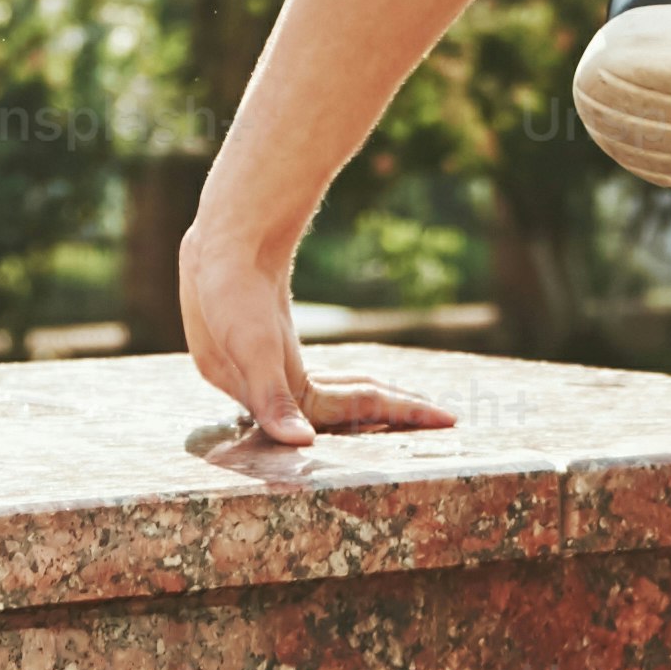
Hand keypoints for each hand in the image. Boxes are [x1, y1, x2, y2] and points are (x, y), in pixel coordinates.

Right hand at [179, 221, 459, 451]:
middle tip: (443, 416)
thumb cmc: (234, 287)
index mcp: (252, 391)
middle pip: (335, 408)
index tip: (433, 418)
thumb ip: (272, 399)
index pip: (327, 415)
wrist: (227, 225)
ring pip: (331, 391)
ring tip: (419, 407)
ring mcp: (267, 362)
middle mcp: (258, 384)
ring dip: (370, 398)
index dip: (381, 413)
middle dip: (388, 409)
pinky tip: (367, 387)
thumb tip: (300, 444)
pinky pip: (322, 375)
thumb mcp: (252, 345)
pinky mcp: (275, 338)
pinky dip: (347, 382)